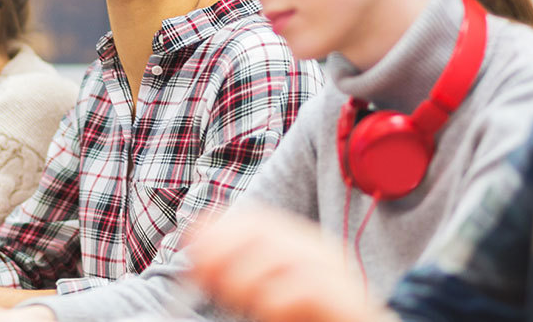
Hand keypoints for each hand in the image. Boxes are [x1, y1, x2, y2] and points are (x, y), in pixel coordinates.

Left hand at [186, 206, 386, 321]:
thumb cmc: (311, 317)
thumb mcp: (271, 295)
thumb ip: (241, 276)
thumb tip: (199, 260)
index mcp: (304, 245)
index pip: (257, 221)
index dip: (219, 228)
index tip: (189, 244)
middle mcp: (321, 251)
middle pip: (263, 231)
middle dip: (223, 248)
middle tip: (202, 276)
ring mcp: (335, 272)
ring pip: (277, 256)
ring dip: (244, 280)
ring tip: (240, 303)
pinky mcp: (343, 297)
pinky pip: (298, 289)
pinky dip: (273, 304)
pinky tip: (270, 315)